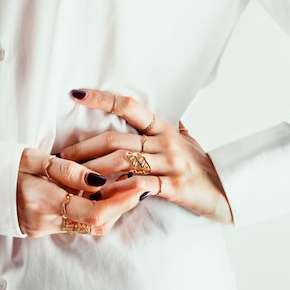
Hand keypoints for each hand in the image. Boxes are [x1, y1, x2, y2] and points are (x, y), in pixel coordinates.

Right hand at [17, 148, 151, 236]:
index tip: (140, 184)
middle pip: (98, 224)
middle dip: (123, 205)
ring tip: (126, 186)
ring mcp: (45, 228)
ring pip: (91, 227)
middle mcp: (46, 221)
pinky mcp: (45, 229)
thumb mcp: (33, 158)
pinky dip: (96, 211)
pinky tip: (104, 194)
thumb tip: (98, 179)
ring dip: (112, 209)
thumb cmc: (5, 166)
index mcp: (43, 200)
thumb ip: (67, 170)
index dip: (121, 201)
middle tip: (140, 184)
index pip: (94, 212)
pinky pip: (79, 225)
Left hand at [58, 89, 233, 223]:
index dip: (102, 99)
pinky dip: (116, 189)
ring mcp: (170, 163)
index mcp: (164, 129)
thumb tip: (171, 114)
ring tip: (70, 175)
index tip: (75, 94)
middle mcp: (165, 142)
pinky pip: (138, 185)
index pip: (129, 106)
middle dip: (83, 147)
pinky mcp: (174, 186)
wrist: (230, 191)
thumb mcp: (189, 142)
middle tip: (59, 155)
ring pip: (122, 160)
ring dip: (92, 168)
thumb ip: (174, 128)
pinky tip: (99, 194)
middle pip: (115, 138)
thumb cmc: (204, 167)